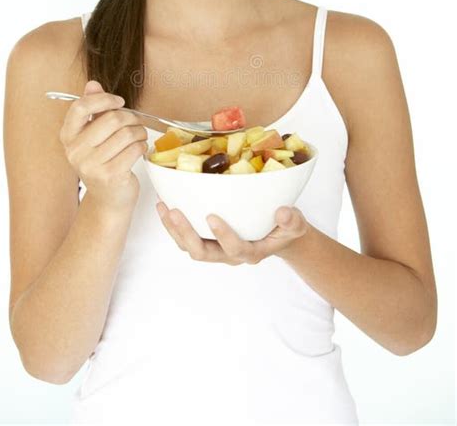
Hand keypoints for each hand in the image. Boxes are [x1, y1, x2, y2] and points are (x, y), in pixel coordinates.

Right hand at [60, 80, 147, 210]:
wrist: (109, 199)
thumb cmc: (103, 161)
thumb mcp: (94, 134)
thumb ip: (93, 108)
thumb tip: (92, 84)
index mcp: (68, 136)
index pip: (80, 107)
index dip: (103, 99)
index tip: (119, 101)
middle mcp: (75, 151)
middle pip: (111, 119)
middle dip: (131, 118)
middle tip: (136, 122)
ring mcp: (91, 165)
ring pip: (126, 134)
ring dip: (140, 132)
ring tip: (139, 136)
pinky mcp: (110, 176)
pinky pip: (134, 149)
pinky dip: (142, 146)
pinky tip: (139, 149)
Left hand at [155, 201, 308, 264]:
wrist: (279, 235)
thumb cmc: (286, 229)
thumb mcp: (296, 224)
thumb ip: (291, 220)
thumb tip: (283, 212)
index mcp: (251, 252)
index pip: (235, 249)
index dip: (223, 236)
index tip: (212, 217)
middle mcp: (229, 254)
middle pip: (202, 252)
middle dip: (186, 233)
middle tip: (174, 212)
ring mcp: (216, 249)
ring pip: (189, 246)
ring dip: (173, 229)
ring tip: (163, 207)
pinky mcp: (208, 241)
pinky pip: (186, 238)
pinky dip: (173, 224)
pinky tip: (165, 205)